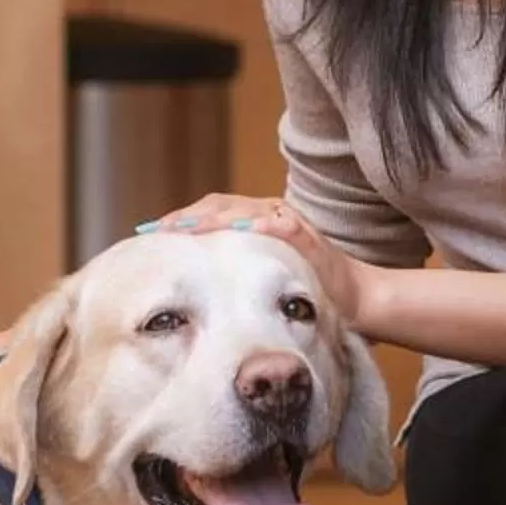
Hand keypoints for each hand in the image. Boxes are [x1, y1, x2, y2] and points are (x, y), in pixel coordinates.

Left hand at [139, 193, 365, 330]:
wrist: (356, 299)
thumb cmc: (305, 290)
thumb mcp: (261, 276)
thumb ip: (233, 269)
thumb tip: (191, 281)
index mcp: (256, 220)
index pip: (211, 212)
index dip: (180, 220)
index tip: (148, 232)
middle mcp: (270, 214)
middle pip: (220, 205)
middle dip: (187, 217)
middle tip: (157, 230)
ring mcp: (290, 222)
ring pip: (245, 210)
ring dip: (214, 218)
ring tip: (186, 228)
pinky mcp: (308, 237)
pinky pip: (283, 226)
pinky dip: (262, 225)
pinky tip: (242, 229)